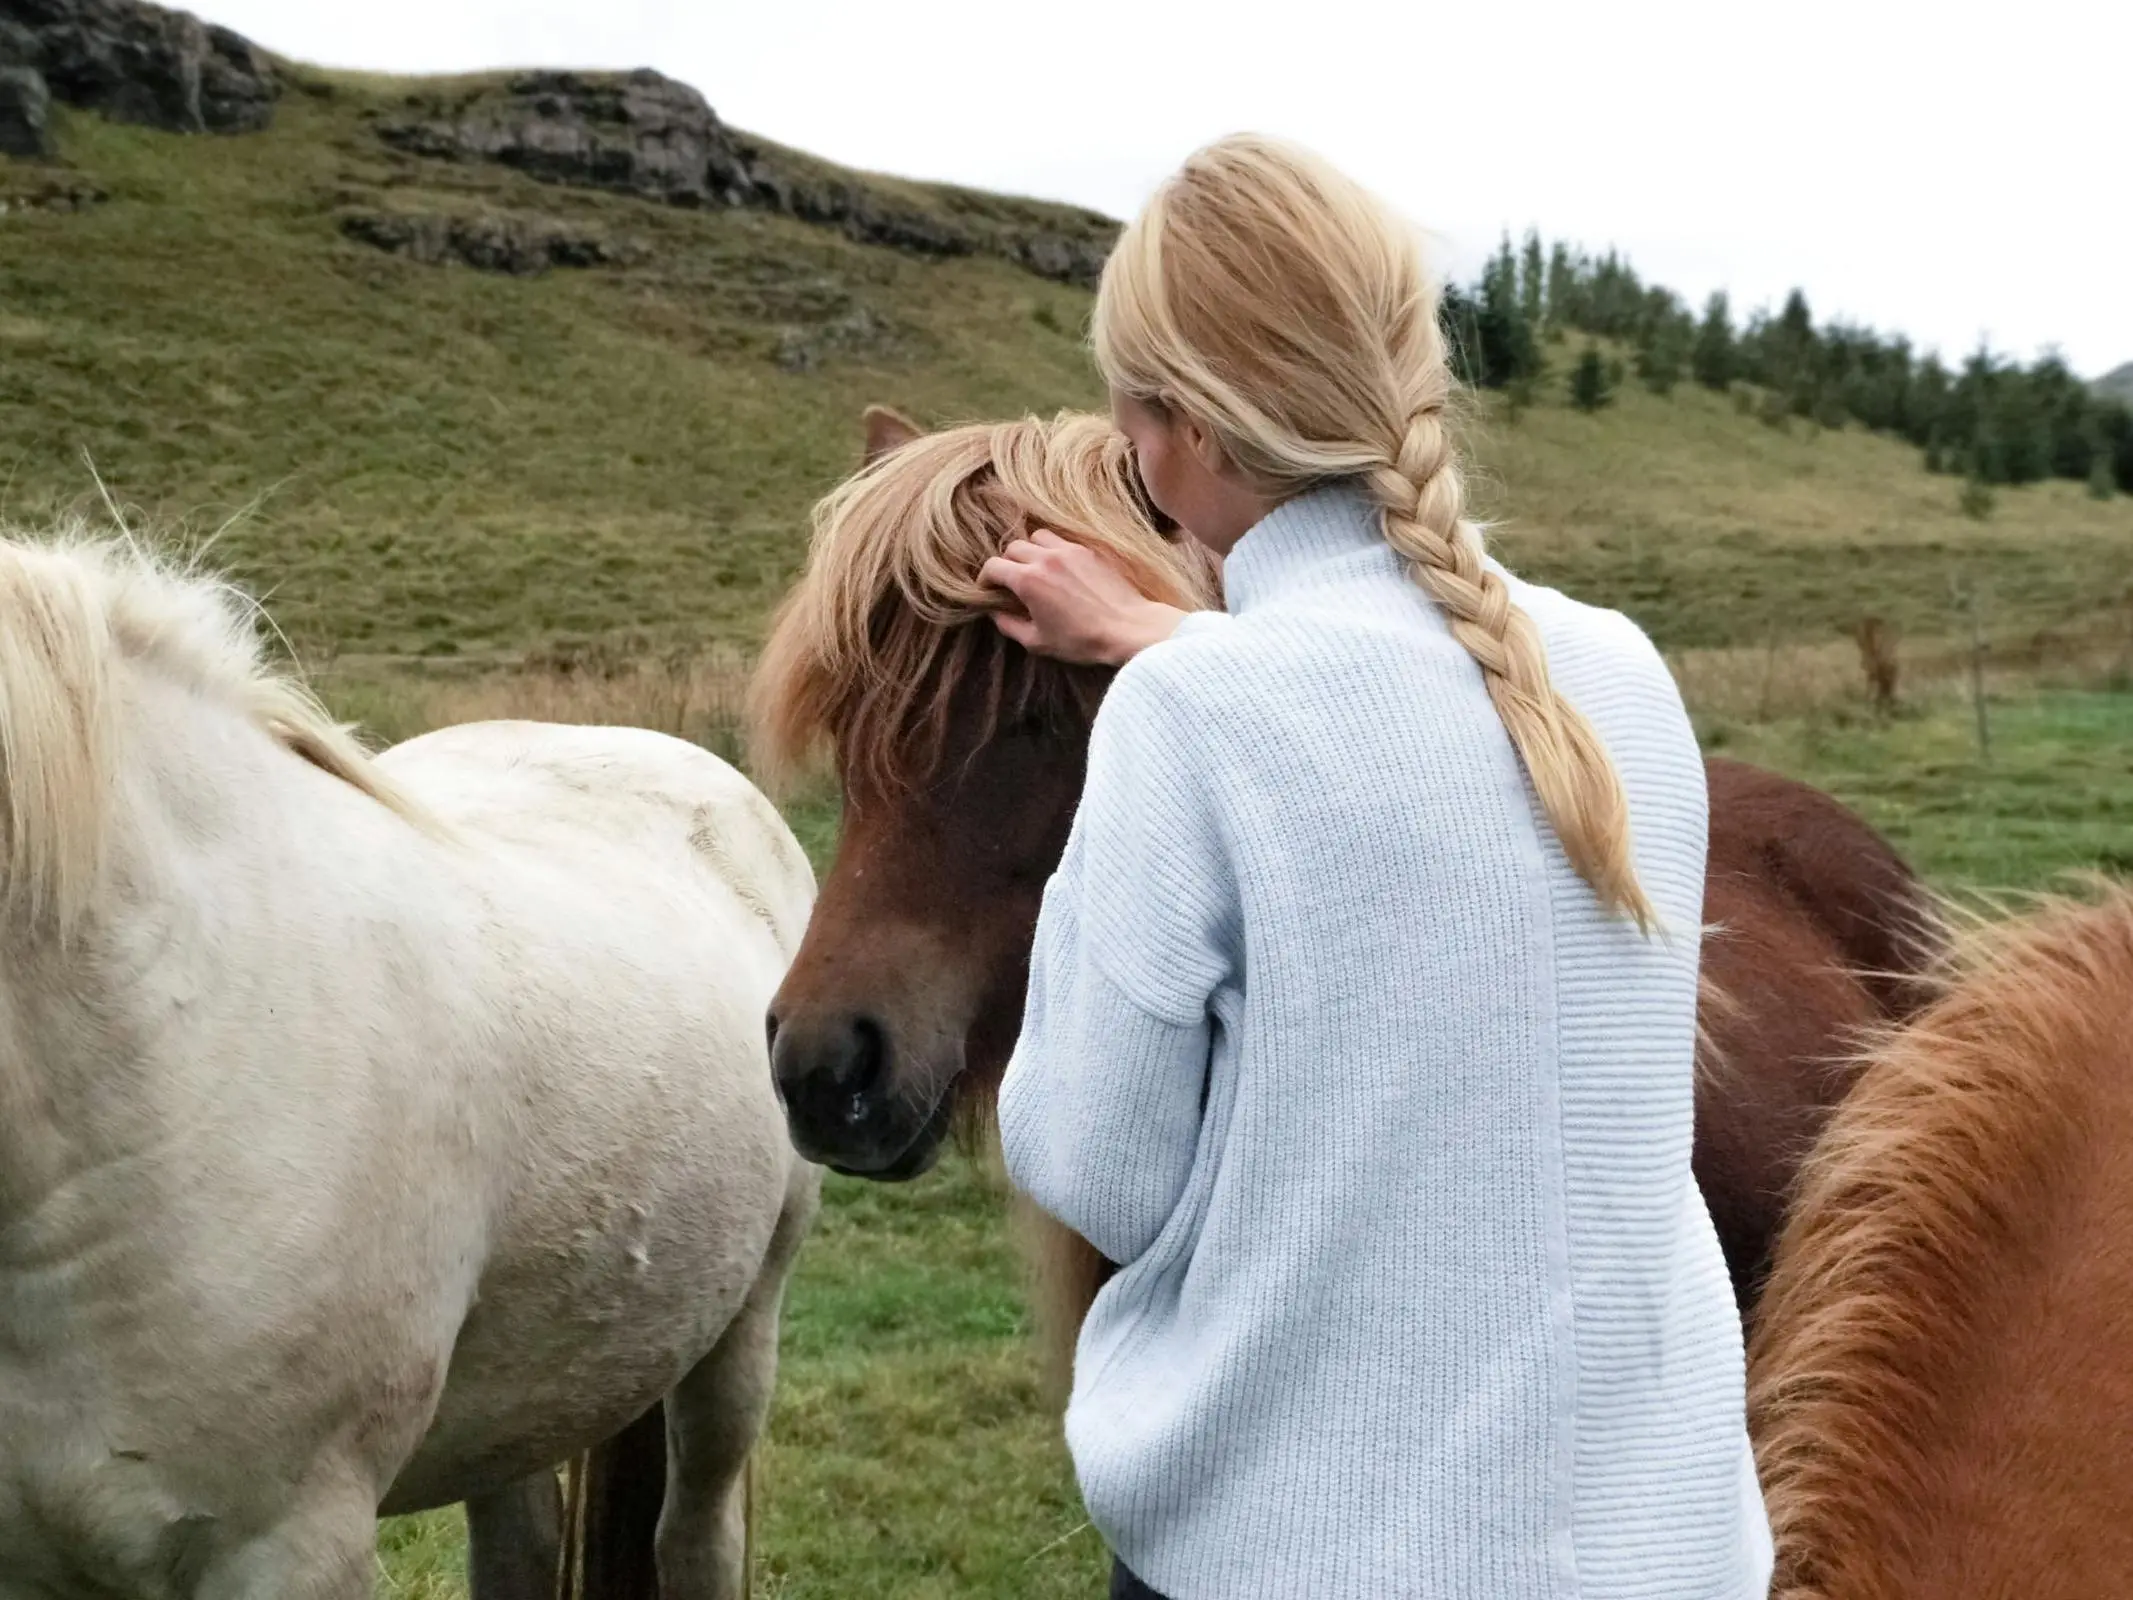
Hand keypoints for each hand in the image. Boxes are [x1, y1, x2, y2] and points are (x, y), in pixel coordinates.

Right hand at [979, 529, 1187, 665]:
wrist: (1127, 629)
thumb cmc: (1082, 640)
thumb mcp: (1038, 642)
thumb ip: (1010, 625)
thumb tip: (995, 614)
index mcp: (1028, 581)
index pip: (993, 566)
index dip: (985, 578)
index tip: (988, 589)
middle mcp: (1045, 559)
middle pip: (1012, 547)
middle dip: (1006, 563)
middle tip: (1011, 581)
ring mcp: (1068, 551)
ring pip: (1037, 537)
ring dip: (1030, 550)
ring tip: (1035, 568)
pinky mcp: (1088, 551)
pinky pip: (1061, 540)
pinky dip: (1053, 549)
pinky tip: (1059, 568)